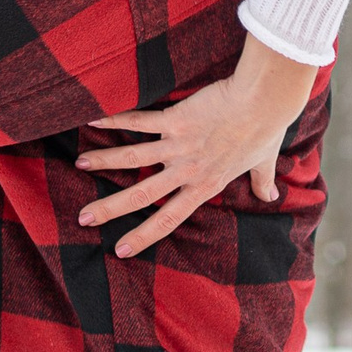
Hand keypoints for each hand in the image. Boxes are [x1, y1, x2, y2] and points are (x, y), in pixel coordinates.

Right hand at [74, 32, 319, 256]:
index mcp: (205, 185)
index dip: (144, 236)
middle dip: (110, 209)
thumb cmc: (265, 130)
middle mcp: (187, 171)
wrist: (264, 101)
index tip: (121, 250)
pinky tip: (93, 118)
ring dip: (104, 161)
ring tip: (79, 163)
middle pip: (141, 196)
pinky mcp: (176, 119)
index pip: (169, 218)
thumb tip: (272, 196)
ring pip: (133, 157)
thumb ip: (262, 182)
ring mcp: (179, 145)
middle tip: (83, 218)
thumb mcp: (263, 162)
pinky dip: (116, 119)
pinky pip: (140, 121)